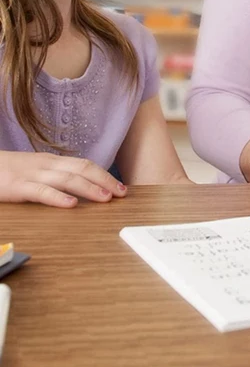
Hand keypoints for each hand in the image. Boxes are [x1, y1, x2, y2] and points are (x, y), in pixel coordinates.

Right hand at [0, 151, 126, 207]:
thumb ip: (55, 176)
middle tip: (122, 193)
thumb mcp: (35, 170)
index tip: (121, 187)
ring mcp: (32, 174)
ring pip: (67, 179)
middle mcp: (46, 165)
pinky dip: (58, 197)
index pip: (85, 165)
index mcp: (52, 161)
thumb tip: (80, 188)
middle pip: (82, 169)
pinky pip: (41, 192)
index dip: (105, 175)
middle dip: (105, 180)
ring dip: (89, 188)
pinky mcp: (17, 186)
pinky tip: (71, 204)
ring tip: (106, 198)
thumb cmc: (7, 170)